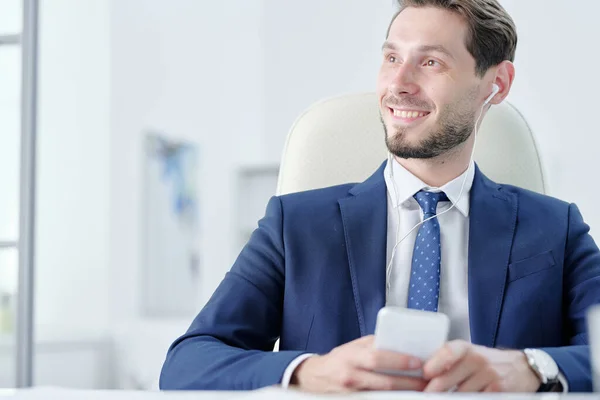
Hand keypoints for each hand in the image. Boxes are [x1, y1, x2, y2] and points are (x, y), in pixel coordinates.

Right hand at [291, 335, 426, 392]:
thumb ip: (374, 345)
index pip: (377, 358)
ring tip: (421, 391)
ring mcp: (352, 394)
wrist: (314, 378)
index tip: (418, 362)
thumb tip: (400, 343)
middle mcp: (351, 376)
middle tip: (428, 381)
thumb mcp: (353, 347)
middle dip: (409, 383)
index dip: (399, 361)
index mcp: (351, 357)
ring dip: (404, 394)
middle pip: (385, 382)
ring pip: (383, 396)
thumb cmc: (338, 360)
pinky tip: (403, 397)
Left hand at [422, 340, 540, 392]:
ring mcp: (489, 375)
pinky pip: (477, 399)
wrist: (523, 367)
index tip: (426, 374)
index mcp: (465, 348)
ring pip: (460, 394)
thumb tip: (424, 375)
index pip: (448, 351)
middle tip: (427, 395)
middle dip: (434, 390)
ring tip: (447, 397)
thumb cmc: (488, 362)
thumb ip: (449, 361)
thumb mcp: (470, 354)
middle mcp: (477, 359)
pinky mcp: (499, 390)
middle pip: (448, 379)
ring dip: (451, 398)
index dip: (434, 364)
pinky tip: (466, 398)